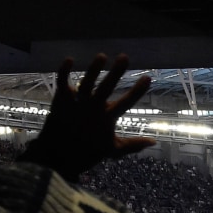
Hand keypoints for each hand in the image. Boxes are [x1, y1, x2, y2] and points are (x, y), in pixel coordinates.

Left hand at [27, 55, 153, 178]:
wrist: (58, 157)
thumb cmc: (87, 153)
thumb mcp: (113, 150)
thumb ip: (134, 144)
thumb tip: (153, 142)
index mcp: (107, 118)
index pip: (127, 102)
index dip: (137, 90)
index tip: (147, 77)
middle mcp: (93, 108)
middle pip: (107, 87)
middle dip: (116, 71)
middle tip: (124, 57)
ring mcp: (76, 103)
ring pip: (87, 82)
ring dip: (94, 68)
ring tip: (102, 55)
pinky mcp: (61, 101)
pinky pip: (62, 82)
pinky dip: (64, 71)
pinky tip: (70, 59)